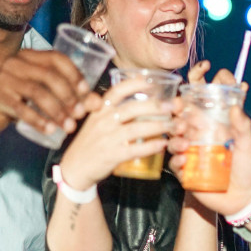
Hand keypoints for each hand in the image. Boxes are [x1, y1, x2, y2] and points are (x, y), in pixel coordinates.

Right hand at [0, 49, 99, 133]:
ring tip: (69, 126)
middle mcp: (16, 62)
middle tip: (80, 114)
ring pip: (37, 92)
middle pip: (50, 76)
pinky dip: (38, 120)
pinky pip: (21, 109)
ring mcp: (3, 77)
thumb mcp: (45, 95)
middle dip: (69, 97)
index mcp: (31, 56)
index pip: (57, 59)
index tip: (87, 92)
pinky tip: (51, 130)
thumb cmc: (20, 100)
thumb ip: (71, 97)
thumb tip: (97, 103)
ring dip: (57, 111)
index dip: (75, 74)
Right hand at [58, 78, 173, 189]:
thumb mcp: (97, 121)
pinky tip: (162, 144)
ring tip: (174, 126)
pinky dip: (150, 146)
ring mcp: (107, 138)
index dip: (135, 84)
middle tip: (172, 106)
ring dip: (158, 126)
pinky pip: (134, 149)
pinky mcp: (111, 156)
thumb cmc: (91, 143)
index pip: (117, 91)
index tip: (152, 82)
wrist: (75, 168)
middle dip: (155, 106)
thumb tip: (140, 98)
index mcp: (100, 110)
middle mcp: (103, 121)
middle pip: (132, 108)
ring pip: (136, 128)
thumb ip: (114, 110)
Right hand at [169, 61, 250, 213]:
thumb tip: (236, 107)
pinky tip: (183, 160)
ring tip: (184, 144)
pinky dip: (176, 161)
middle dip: (175, 122)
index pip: (195, 113)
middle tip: (180, 122)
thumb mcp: (248, 145)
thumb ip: (243, 126)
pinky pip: (175, 166)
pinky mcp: (187, 175)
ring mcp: (191, 158)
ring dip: (175, 141)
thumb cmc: (248, 168)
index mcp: (212, 130)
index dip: (187, 105)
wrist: (246, 197)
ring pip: (174, 144)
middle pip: (179, 127)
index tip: (183, 99)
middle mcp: (198, 141)